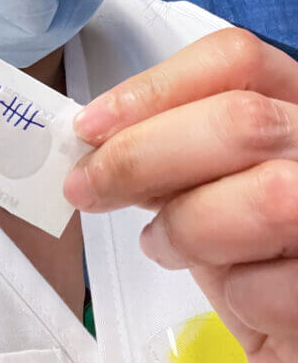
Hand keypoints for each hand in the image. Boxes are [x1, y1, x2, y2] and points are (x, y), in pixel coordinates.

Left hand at [63, 27, 297, 362]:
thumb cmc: (254, 264)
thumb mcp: (210, 193)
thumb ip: (173, 156)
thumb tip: (96, 141)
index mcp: (295, 107)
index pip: (236, 60)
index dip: (156, 86)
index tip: (90, 126)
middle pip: (242, 120)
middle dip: (143, 154)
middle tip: (86, 188)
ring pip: (267, 196)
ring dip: (191, 227)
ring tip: (166, 247)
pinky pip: (278, 285)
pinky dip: (239, 298)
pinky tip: (240, 302)